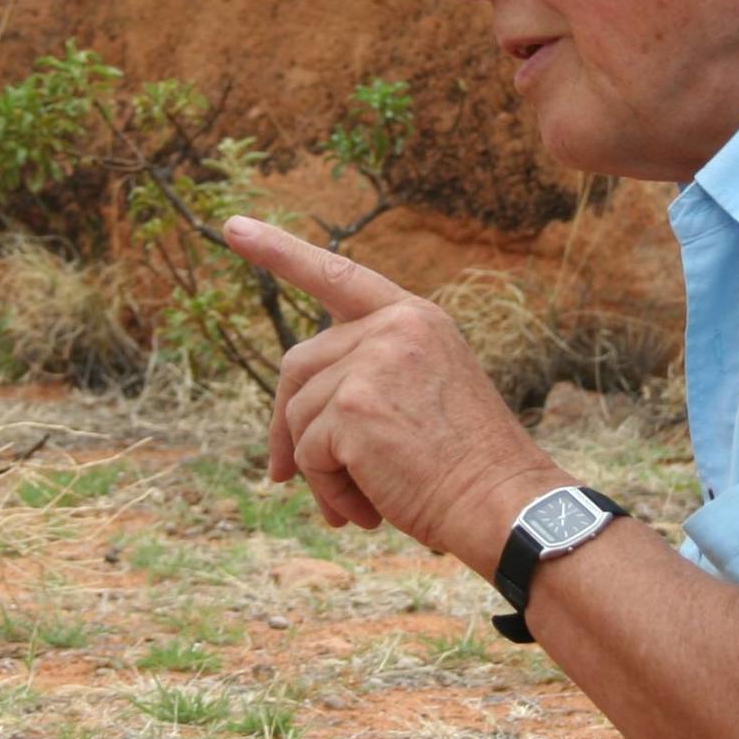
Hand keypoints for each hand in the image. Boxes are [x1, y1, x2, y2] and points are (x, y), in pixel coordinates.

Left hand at [223, 216, 567, 570]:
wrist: (503, 503)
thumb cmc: (469, 467)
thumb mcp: (426, 395)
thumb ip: (368, 376)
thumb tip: (293, 411)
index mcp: (415, 319)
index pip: (338, 275)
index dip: (281, 253)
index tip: (235, 228)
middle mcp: (393, 327)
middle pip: (299, 364)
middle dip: (286, 426)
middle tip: (282, 475)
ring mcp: (371, 361)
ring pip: (299, 416)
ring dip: (318, 469)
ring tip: (363, 502)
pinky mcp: (352, 406)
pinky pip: (307, 454)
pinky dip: (328, 489)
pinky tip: (365, 510)